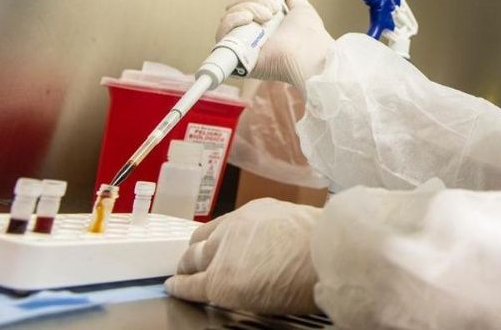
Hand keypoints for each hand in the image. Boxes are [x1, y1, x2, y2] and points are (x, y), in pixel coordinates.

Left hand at [165, 198, 322, 313]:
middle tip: (191, 262)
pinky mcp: (220, 280)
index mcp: (255, 213)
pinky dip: (179, 287)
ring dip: (186, 268)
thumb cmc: (326, 244)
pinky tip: (173, 288)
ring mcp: (224, 253)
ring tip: (180, 275)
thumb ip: (283, 232)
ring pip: (193, 260)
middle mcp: (234, 227)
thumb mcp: (301, 224)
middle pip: (202, 241)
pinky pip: (191, 285)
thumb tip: (287, 246)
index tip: (210, 244)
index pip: (223, 225)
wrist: (326, 254)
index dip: (213, 238)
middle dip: (195, 253)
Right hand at [217, 0, 334, 91]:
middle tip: (271, 11)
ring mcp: (242, 45)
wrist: (308, 53)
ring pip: (228, 17)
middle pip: (235, 7)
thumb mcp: (301, 8)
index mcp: (264, 25)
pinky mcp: (236, 56)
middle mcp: (251, 35)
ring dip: (246, 8)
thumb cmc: (309, 35)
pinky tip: (248, 19)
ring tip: (266, 18)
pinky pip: (221, 34)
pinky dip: (232, 20)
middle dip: (252, 0)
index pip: (246, 2)